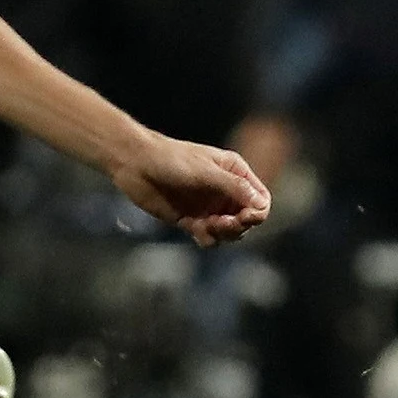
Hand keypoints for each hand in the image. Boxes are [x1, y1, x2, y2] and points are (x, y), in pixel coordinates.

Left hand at [112, 133, 270, 245]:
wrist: (136, 165)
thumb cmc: (172, 160)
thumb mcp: (206, 171)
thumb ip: (234, 188)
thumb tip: (261, 205)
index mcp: (235, 173)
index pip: (260, 200)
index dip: (257, 212)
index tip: (245, 217)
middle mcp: (226, 192)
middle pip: (248, 220)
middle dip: (237, 225)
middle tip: (220, 223)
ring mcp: (210, 207)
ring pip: (230, 232)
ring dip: (222, 233)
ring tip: (204, 225)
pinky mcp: (193, 220)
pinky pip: (210, 238)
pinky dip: (206, 237)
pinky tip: (194, 228)